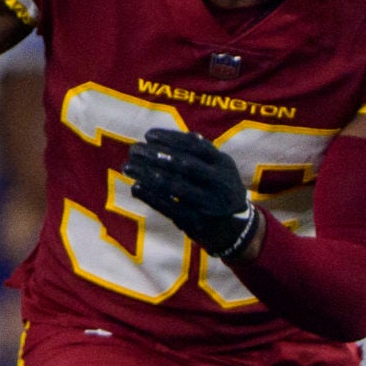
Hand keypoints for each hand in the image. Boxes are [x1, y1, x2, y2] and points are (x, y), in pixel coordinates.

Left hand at [125, 129, 258, 261]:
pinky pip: (170, 207)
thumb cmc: (219, 192)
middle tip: (133, 149)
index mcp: (224, 164)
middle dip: (156, 155)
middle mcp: (220, 182)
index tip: (148, 135)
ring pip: (175, 185)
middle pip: (184, 164)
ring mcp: (209, 203)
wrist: (237, 230)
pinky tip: (136, 187)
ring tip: (128, 167)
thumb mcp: (221, 170)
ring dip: (148, 175)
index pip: (196, 146)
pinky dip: (151, 196)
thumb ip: (204, 155)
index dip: (171, 139)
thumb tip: (182, 135)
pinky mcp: (197, 222)